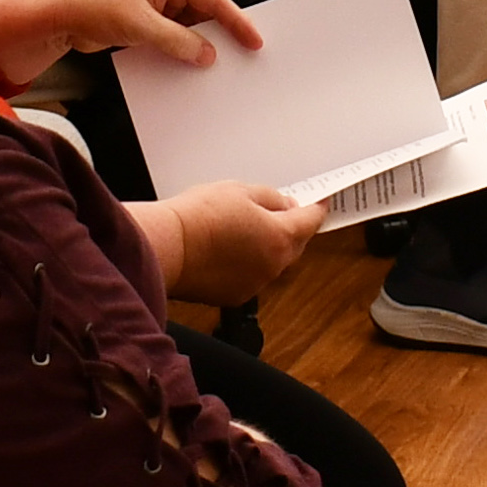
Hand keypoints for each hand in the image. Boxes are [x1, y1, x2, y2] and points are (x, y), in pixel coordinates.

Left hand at [0, 0, 262, 92]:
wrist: (56, 13)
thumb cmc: (94, 5)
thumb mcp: (140, 25)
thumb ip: (177, 41)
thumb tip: (207, 55)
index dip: (236, 20)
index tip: (254, 41)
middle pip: (203, 11)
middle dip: (218, 35)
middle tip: (241, 59)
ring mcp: (154, 1)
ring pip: (187, 26)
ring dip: (197, 46)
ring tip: (217, 70)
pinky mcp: (143, 19)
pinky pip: (170, 36)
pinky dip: (179, 50)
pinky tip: (188, 69)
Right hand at [146, 178, 318, 305]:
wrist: (166, 247)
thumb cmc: (197, 218)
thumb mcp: (241, 191)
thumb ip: (270, 198)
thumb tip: (282, 205)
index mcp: (280, 238)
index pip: (310, 222)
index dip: (316, 208)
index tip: (320, 202)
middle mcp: (273, 266)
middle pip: (294, 245)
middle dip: (291, 229)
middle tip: (282, 212)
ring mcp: (254, 283)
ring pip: (271, 262)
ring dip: (267, 247)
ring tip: (243, 227)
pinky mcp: (233, 295)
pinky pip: (250, 276)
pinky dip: (246, 263)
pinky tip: (227, 249)